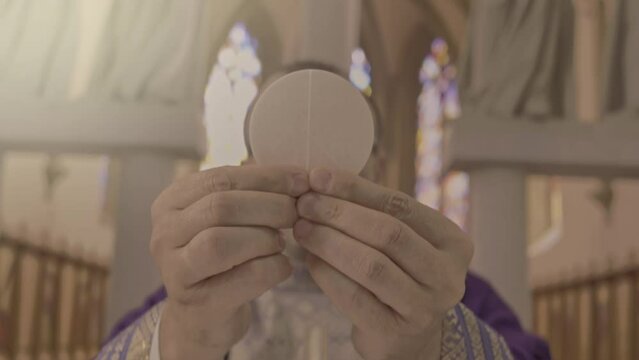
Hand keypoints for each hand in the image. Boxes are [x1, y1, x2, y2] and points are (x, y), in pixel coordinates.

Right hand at [150, 165, 307, 359]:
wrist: (203, 317)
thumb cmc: (223, 258)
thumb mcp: (227, 218)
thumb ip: (251, 192)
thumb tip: (298, 176)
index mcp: (171, 201)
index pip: (221, 178)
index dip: (267, 177)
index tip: (301, 179)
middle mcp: (164, 233)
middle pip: (221, 206)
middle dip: (270, 206)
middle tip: (296, 212)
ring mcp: (175, 270)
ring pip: (223, 241)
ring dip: (266, 238)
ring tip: (281, 242)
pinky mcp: (198, 303)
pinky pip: (246, 276)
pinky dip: (274, 267)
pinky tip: (282, 266)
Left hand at [293, 168, 472, 359]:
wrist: (405, 336)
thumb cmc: (397, 274)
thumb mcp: (398, 240)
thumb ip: (371, 211)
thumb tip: (321, 179)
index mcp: (452, 241)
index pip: (400, 205)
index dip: (356, 188)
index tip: (318, 176)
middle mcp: (448, 275)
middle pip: (388, 233)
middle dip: (339, 214)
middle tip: (304, 204)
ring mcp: (426, 307)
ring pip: (372, 266)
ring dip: (329, 242)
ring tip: (301, 228)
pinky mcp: (397, 332)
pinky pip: (354, 298)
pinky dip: (327, 274)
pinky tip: (309, 259)